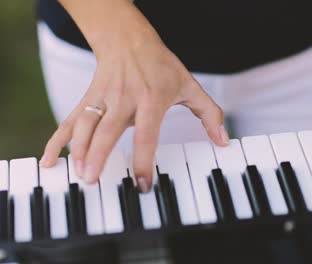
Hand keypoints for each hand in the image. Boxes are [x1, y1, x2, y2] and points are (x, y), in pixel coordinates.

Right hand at [39, 1, 228, 190]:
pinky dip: (58, 140)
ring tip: (79, 174)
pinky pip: (70, 120)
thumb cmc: (162, 66)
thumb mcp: (190, 86)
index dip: (144, 160)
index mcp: (152, 99)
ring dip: (78, 150)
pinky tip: (50, 160)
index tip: (143, 184)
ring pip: (85, 125)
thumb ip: (209, 114)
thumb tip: (223, 140)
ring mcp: (103, 98)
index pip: (147, 134)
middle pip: (108, 130)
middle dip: (98, 156)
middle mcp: (124, 99)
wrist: (129, 40)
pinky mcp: (88, 99)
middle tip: (94, 182)